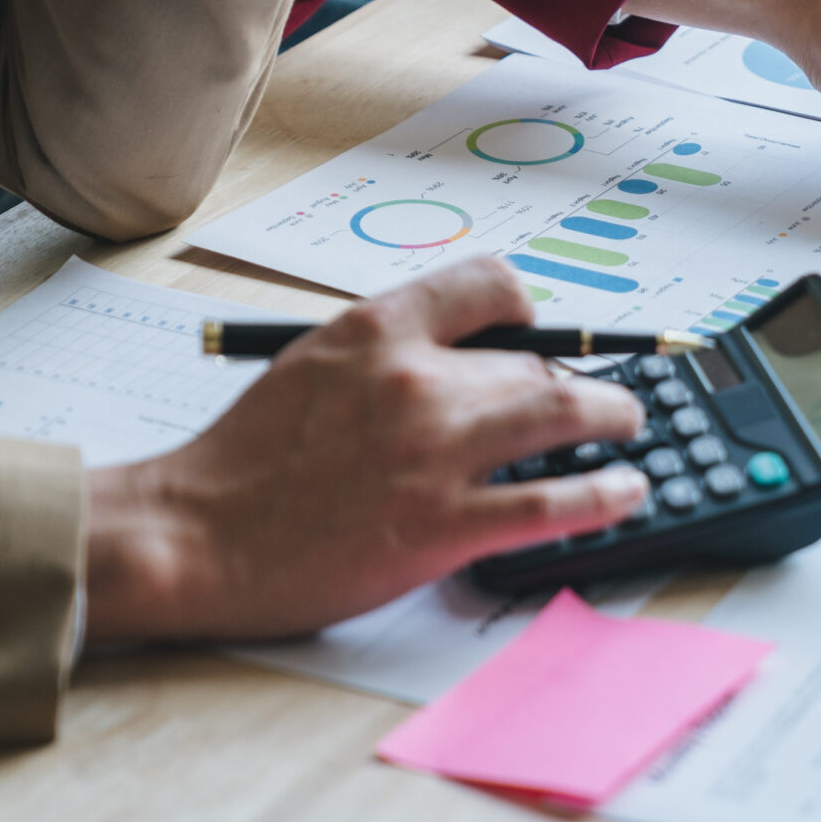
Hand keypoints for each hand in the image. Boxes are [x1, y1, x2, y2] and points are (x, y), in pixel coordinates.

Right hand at [80, 258, 648, 641]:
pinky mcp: (442, 525)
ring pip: (565, 414)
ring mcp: (434, 453)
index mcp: (377, 330)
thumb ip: (386, 354)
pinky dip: (604, 492)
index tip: (540, 332)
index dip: (530, 310)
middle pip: (536, 362)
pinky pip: (552, 502)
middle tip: (600, 400)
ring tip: (630, 427)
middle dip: (575, 383)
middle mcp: (416, 379)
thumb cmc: (241, 461)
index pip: (490, 285)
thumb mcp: (310, 367)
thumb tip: (458, 359)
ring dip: (614, 418)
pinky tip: (626, 489)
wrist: (190, 536)